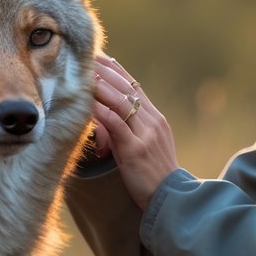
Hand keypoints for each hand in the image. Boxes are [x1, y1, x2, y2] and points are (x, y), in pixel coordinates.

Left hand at [92, 53, 179, 208]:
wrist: (171, 198)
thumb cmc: (154, 175)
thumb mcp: (145, 146)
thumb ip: (130, 129)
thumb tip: (106, 117)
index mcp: (156, 119)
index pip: (134, 86)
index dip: (116, 70)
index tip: (100, 58)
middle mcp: (153, 121)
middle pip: (127, 88)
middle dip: (105, 71)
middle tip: (87, 57)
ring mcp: (145, 134)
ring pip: (121, 101)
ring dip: (100, 85)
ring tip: (83, 74)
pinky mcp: (136, 148)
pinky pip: (115, 123)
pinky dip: (99, 110)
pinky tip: (86, 103)